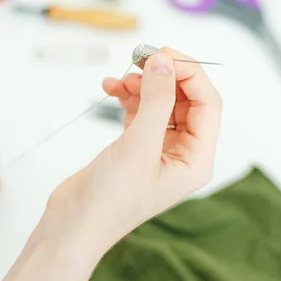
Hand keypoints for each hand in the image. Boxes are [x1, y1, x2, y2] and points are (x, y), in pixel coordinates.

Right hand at [48, 47, 221, 251]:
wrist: (73, 226)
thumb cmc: (110, 200)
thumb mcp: (139, 147)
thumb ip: (156, 100)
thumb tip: (164, 62)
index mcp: (196, 160)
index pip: (208, 104)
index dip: (191, 75)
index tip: (165, 54)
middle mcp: (183, 154)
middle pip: (186, 100)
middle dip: (166, 76)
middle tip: (143, 57)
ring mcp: (159, 150)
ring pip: (161, 103)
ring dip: (144, 84)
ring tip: (122, 75)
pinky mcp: (136, 147)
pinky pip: (141, 111)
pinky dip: (128, 96)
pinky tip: (111, 86)